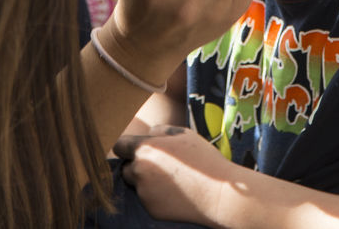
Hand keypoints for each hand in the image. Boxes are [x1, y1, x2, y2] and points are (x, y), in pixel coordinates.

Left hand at [115, 124, 239, 227]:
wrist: (219, 195)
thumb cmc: (203, 160)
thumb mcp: (184, 134)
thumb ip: (160, 130)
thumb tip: (147, 133)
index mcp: (145, 149)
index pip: (119, 146)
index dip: (127, 146)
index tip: (135, 148)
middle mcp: (140, 170)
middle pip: (125, 167)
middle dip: (136, 165)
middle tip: (159, 165)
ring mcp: (144, 192)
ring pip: (136, 184)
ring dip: (145, 181)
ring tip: (170, 179)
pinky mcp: (151, 208)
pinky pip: (147, 199)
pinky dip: (155, 196)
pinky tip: (174, 192)